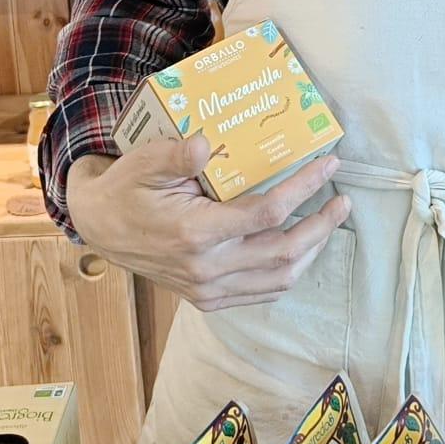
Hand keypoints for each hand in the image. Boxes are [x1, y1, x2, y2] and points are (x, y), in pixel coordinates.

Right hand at [66, 137, 349, 310]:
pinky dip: (289, 272)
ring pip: (278, 279)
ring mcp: (208, 289)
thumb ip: (175, 157)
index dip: (304, 188)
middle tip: (343, 201)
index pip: (267, 213)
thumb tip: (202, 144)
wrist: (101, 226)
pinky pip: (261, 293)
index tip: (330, 165)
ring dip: (312, 250)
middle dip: (321, 225)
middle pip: (283, 252)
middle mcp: (206, 269)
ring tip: (329, 221)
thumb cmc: (127, 188)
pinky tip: (301, 248)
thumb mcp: (145, 163)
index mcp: (194, 234)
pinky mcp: (207, 298)